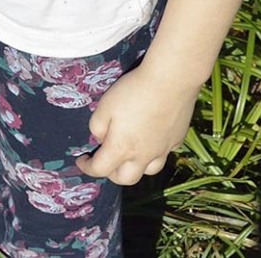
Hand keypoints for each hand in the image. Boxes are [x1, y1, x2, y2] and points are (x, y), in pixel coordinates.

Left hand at [74, 66, 195, 184]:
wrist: (171, 81)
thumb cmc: (133, 92)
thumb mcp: (104, 106)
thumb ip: (97, 127)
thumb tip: (100, 139)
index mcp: (121, 148)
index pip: (100, 169)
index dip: (87, 167)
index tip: (82, 160)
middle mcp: (143, 156)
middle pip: (126, 179)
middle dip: (111, 174)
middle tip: (106, 161)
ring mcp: (163, 149)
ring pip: (149, 171)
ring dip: (136, 167)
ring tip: (131, 155)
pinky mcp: (178, 140)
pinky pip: (165, 153)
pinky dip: (156, 152)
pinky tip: (153, 139)